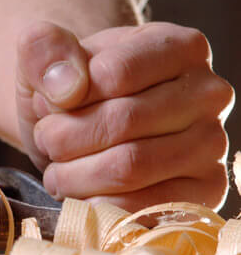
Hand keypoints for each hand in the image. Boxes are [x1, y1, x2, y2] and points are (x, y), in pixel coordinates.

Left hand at [16, 21, 233, 211]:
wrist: (85, 129)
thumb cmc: (71, 93)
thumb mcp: (45, 59)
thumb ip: (44, 49)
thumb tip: (67, 88)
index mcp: (177, 47)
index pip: (114, 74)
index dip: (66, 99)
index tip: (48, 107)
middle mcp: (207, 93)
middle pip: (122, 123)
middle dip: (65, 140)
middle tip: (48, 142)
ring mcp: (211, 144)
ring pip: (128, 168)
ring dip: (74, 176)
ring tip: (59, 169)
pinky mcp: (204, 190)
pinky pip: (141, 207)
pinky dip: (96, 205)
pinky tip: (81, 193)